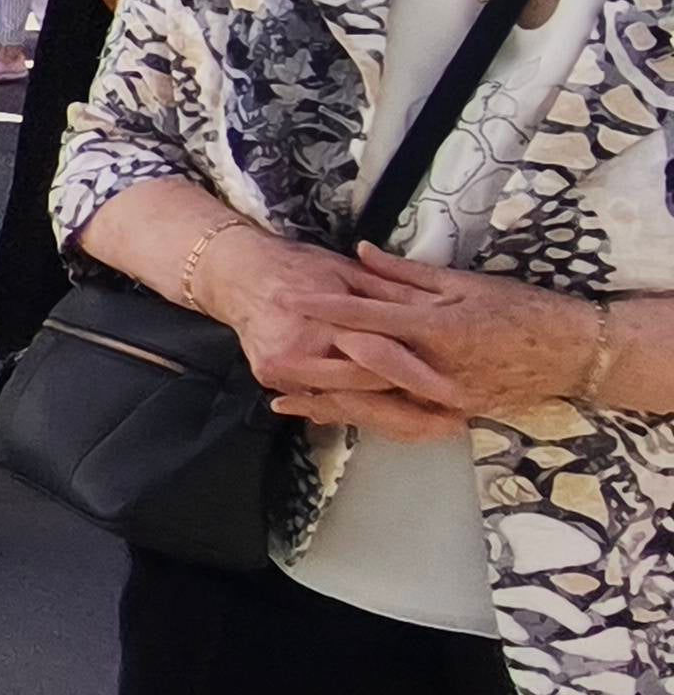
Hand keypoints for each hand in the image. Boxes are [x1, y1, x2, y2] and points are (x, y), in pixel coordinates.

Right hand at [191, 228, 444, 435]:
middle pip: (365, 392)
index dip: (420, 375)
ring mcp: (281, 371)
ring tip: (438, 429)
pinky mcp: (272, 380)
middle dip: (414, 410)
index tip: (459, 391)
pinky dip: (359, 413)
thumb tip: (432, 308)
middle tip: (458, 422)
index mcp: (320, 322)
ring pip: (347, 406)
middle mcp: (297, 353)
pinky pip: (323, 403)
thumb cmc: (295, 266)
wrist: (236, 273)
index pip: (378, 355)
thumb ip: (385, 292)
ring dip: (393, 420)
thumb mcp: (344, 272)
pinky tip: (396, 424)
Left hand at [309, 245, 607, 427]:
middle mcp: (437, 367)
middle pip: (362, 370)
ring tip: (284, 398)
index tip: (287, 300)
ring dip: (327, 402)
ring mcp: (445, 397)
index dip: (325, 308)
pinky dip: (361, 417)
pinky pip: (397, 419)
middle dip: (312, 367)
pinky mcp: (451, 414)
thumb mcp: (464, 283)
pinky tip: (329, 416)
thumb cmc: (521, 309)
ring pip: (375, 403)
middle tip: (267, 362)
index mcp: (438, 327)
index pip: (369, 316)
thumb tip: (361, 254)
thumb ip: (407, 275)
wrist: (573, 353)